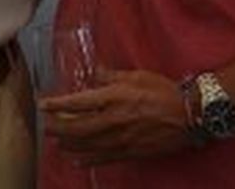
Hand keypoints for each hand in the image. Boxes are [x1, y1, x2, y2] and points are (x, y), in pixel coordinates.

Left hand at [41, 68, 193, 163]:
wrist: (192, 114)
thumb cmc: (163, 91)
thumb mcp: (135, 75)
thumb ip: (110, 75)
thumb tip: (93, 74)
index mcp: (113, 97)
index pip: (77, 102)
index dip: (57, 104)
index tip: (43, 105)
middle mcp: (114, 120)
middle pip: (77, 127)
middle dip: (58, 127)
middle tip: (46, 126)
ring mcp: (123, 138)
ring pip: (88, 144)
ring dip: (69, 144)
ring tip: (56, 143)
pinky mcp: (133, 151)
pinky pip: (106, 158)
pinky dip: (89, 160)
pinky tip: (78, 161)